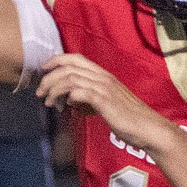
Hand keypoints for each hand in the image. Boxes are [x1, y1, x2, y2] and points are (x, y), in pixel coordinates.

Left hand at [36, 54, 173, 153]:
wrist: (148, 129)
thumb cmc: (129, 119)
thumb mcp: (106, 106)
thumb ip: (89, 102)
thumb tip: (71, 104)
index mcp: (103, 75)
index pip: (76, 58)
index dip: (57, 60)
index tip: (43, 70)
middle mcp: (103, 77)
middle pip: (70, 66)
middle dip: (49, 77)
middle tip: (39, 91)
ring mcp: (104, 87)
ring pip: (71, 77)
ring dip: (54, 88)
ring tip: (47, 101)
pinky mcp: (105, 100)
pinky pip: (80, 91)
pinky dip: (69, 96)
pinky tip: (66, 106)